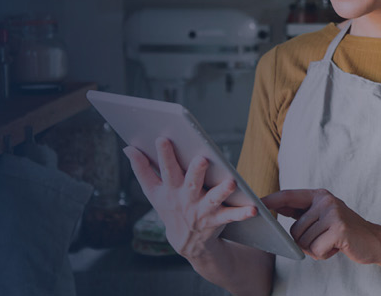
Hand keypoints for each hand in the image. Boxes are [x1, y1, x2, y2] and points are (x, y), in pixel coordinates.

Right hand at [123, 137, 257, 259]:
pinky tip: (253, 209)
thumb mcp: (154, 192)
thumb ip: (142, 169)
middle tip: (201, 159)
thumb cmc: (171, 207)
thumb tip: (128, 147)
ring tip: (231, 182)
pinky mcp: (217, 220)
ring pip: (213, 200)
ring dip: (221, 192)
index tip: (163, 138)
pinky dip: (241, 213)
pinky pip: (231, 216)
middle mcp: (186, 199)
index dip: (163, 155)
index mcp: (171, 189)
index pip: (165, 170)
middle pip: (190, 183)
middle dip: (195, 172)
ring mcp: (202, 211)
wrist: (186, 242)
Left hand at [262, 189, 380, 263]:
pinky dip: (324, 255)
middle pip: (294, 230)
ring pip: (304, 242)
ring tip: (332, 243)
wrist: (375, 242)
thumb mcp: (323, 216)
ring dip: (316, 249)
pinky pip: (316, 249)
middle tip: (325, 240)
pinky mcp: (339, 229)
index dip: (271, 201)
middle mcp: (325, 201)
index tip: (255, 203)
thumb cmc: (344, 232)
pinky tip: (337, 248)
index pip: (288, 196)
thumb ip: (302, 211)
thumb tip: (275, 206)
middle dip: (306, 242)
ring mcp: (333, 214)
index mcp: (319, 195)